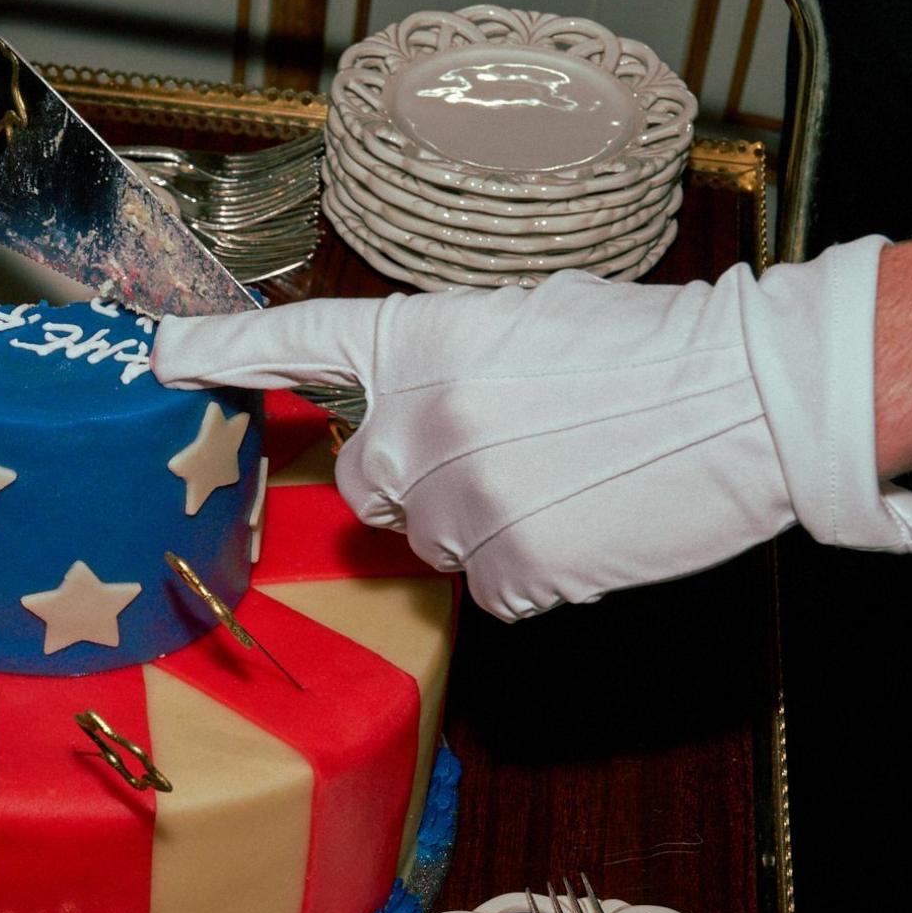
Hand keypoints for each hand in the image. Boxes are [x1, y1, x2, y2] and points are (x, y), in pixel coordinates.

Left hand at [152, 238, 911, 620]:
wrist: (753, 397)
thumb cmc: (655, 350)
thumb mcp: (528, 322)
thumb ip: (447, 366)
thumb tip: (416, 413)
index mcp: (425, 338)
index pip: (297, 344)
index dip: (220, 351)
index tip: (158, 357)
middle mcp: (424, 417)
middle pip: (369, 479)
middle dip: (422, 479)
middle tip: (508, 457)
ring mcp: (463, 498)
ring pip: (429, 542)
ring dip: (483, 527)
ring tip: (567, 485)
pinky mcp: (513, 566)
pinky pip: (488, 590)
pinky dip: (530, 574)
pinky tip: (585, 527)